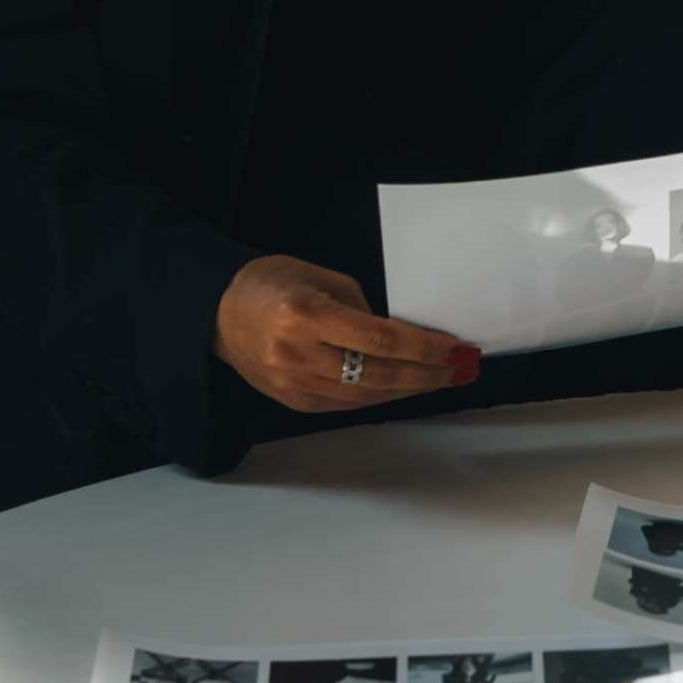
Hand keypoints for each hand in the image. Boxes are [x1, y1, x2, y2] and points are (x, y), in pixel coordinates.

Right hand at [214, 255, 479, 413]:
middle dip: (429, 374)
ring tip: (444, 378)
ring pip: (367, 396)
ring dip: (411, 389)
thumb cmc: (272, 284)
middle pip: (379, 374)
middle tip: (463, 368)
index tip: (456, 348)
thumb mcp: (322, 278)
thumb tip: (406, 336)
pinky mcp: (294, 401)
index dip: (424, 348)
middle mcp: (297, 354)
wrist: (218, 313)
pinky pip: (349, 404)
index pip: (380, 339)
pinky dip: (382, 396)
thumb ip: (363, 308)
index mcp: (305, 315)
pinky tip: (407, 387)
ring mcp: (294, 384)